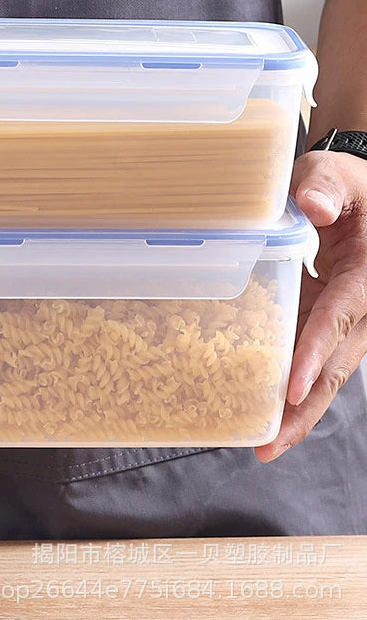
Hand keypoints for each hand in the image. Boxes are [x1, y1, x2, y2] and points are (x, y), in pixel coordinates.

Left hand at [256, 149, 366, 461]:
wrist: (356, 194)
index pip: (342, 316)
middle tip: (270, 444)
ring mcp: (349, 318)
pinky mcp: (330, 319)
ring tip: (263, 443)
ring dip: (297, 409)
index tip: (293, 389)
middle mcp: (365, 305)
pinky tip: (263, 407)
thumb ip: (324, 186)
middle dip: (305, 408)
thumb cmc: (347, 184)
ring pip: (327, 370)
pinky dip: (290, 382)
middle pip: (336, 363)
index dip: (317, 352)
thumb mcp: (336, 175)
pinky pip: (312, 355)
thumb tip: (312, 208)